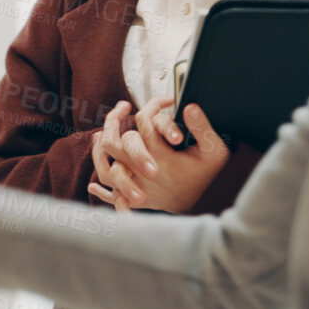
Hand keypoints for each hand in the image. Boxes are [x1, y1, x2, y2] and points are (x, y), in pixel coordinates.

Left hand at [88, 99, 228, 213]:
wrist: (209, 207)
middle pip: (114, 143)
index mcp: (162, 158)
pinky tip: (93, 184)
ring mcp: (136, 188)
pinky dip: (100, 190)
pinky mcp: (135, 202)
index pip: (145, 124)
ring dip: (99, 149)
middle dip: (113, 120)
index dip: (153, 106)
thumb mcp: (215, 151)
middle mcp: (143, 173)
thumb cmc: (211, 177)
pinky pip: (110, 196)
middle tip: (122, 107)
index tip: (164, 101)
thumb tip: (188, 107)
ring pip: (105, 168)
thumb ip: (203, 128)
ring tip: (101, 133)